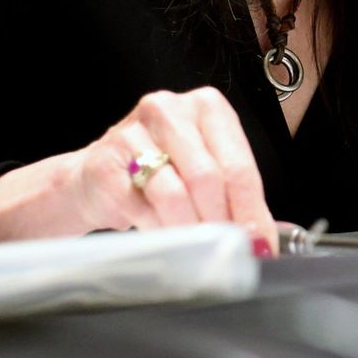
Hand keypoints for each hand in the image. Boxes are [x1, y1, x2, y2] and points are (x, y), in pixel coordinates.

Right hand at [0, 86, 278, 254]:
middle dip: (221, 222)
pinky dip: (159, 231)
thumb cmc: (160, 172)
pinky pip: (141, 208)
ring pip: (174, 194)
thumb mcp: (204, 171)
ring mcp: (132, 133)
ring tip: (198, 250)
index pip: (239, 164)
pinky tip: (165, 239)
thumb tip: (261, 240)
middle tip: (226, 251)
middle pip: (208, 178)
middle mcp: (170, 110)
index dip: (251, 210)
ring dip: (190, 231)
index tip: (258, 243)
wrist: (96, 176)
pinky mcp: (104, 163)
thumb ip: (236, 198)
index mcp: (207, 107)